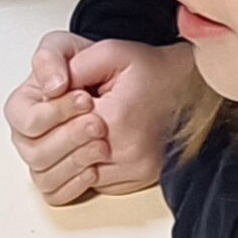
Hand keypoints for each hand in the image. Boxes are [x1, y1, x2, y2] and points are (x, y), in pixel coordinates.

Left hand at [4, 32, 192, 204]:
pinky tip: (91, 144)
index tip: (61, 97)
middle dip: (54, 135)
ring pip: (74, 177)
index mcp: (116, 118)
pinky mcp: (137, 180)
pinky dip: (86, 167)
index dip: (51, 111)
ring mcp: (134, 170)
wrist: (190, 88)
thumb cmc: (152, 71)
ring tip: (76, 129)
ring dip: (68, 155)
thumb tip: (47, 89)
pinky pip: (94, 184)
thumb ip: (73, 67)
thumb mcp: (110, 53)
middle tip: (64, 116)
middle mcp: (128, 152)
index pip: (55, 127)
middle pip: (60, 158)